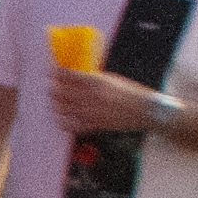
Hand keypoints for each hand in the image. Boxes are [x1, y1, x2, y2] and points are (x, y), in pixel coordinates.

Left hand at [49, 66, 163, 135]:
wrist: (146, 110)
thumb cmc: (131, 92)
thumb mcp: (112, 80)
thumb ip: (94, 79)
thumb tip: (77, 76)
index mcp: (96, 81)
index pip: (68, 75)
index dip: (56, 73)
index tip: (51, 72)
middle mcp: (91, 96)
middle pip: (61, 92)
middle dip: (53, 89)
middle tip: (51, 88)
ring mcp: (92, 112)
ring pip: (63, 109)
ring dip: (56, 105)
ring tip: (55, 103)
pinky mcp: (95, 125)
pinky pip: (72, 125)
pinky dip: (65, 122)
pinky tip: (62, 119)